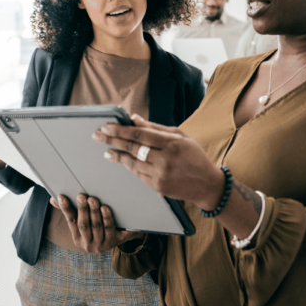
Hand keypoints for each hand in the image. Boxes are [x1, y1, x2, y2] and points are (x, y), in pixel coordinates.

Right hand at [52, 194, 138, 252]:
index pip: (70, 221)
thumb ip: (70, 210)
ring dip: (94, 212)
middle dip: (82, 209)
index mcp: (77, 237)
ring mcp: (100, 245)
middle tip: (81, 196)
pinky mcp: (112, 243)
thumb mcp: (84, 221)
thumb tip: (53, 199)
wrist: (119, 238)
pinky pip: (109, 229)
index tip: (62, 197)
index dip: (65, 209)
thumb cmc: (97, 226)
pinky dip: (107, 218)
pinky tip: (105, 208)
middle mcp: (87, 244)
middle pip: (83, 225)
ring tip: (93, 200)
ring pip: (96, 227)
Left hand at [93, 114, 225, 210]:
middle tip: (97, 135)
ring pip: (132, 163)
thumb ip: (155, 128)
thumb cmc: (194, 156)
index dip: (120, 130)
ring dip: (117, 156)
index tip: (106, 126)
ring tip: (106, 151)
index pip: (140, 135)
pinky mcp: (158, 187)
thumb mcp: (180, 136)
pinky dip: (129, 166)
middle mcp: (165, 159)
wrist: (207, 184)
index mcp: (171, 143)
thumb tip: (133, 119)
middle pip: (132, 148)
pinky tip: (122, 160)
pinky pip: (138, 174)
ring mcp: (161, 175)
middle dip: (112, 141)